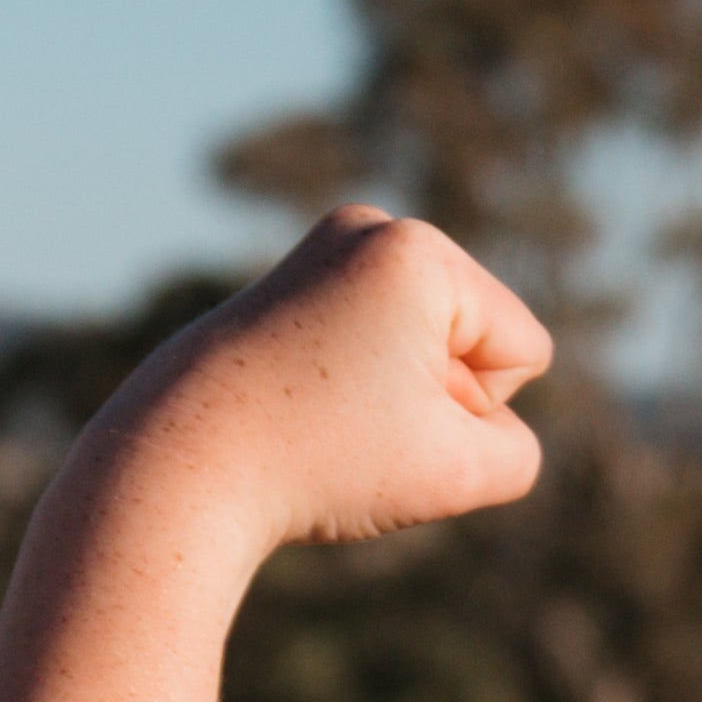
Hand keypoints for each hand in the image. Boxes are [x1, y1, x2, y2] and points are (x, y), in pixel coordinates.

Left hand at [84, 205, 550, 555]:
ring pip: (422, 349)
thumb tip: (467, 414)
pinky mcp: (287, 286)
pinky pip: (371, 349)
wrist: (178, 466)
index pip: (523, 351)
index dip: (478, 415)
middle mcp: (369, 228)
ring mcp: (320, 251)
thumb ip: (515, 448)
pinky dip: (352, 393)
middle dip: (436, 400)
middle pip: (473, 341)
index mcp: (418, 250)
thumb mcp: (463, 473)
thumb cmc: (322, 463)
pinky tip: (300, 410)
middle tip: (352, 428)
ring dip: (396, 402)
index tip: (393, 426)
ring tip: (324, 420)